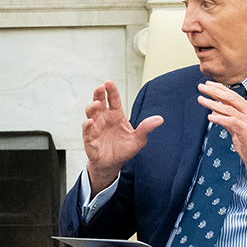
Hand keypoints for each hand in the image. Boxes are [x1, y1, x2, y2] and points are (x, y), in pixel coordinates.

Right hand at [82, 81, 162, 195]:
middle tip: (100, 87)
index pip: (113, 99)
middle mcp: (104, 118)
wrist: (113, 164)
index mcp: (116, 115)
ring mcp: (96, 127)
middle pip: (99, 102)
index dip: (111, 90)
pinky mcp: (90, 139)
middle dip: (98, 94)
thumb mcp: (138, 139)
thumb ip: (146, 128)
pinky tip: (90, 122)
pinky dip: (87, 125)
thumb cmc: (123, 149)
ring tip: (96, 104)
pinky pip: (87, 130)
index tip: (109, 82)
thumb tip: (160, 119)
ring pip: (91, 113)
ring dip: (92, 107)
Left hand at [198, 82, 246, 187]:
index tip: (208, 84)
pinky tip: (210, 117)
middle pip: (230, 97)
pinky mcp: (246, 131)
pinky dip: (219, 118)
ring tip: (201, 99)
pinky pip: (230, 121)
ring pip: (228, 108)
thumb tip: (215, 109)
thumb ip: (229, 118)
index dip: (219, 88)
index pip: (233, 95)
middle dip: (214, 91)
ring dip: (212, 103)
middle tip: (201, 87)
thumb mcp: (240, 127)